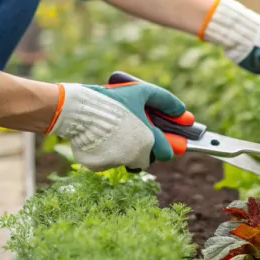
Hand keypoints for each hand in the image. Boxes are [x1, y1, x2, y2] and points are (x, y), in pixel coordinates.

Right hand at [45, 80, 184, 170]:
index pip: (166, 153)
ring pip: (128, 159)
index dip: (167, 145)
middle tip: (137, 131)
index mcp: (147, 140)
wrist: (76, 109)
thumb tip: (182, 112)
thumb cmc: (112, 99)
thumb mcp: (141, 92)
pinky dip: (109, 151)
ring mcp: (116, 163)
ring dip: (127, 148)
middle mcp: (134, 156)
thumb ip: (165, 101)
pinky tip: (104, 136)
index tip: (167, 139)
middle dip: (146, 146)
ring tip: (117, 129)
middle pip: (147, 157)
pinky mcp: (99, 166)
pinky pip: (110, 161)